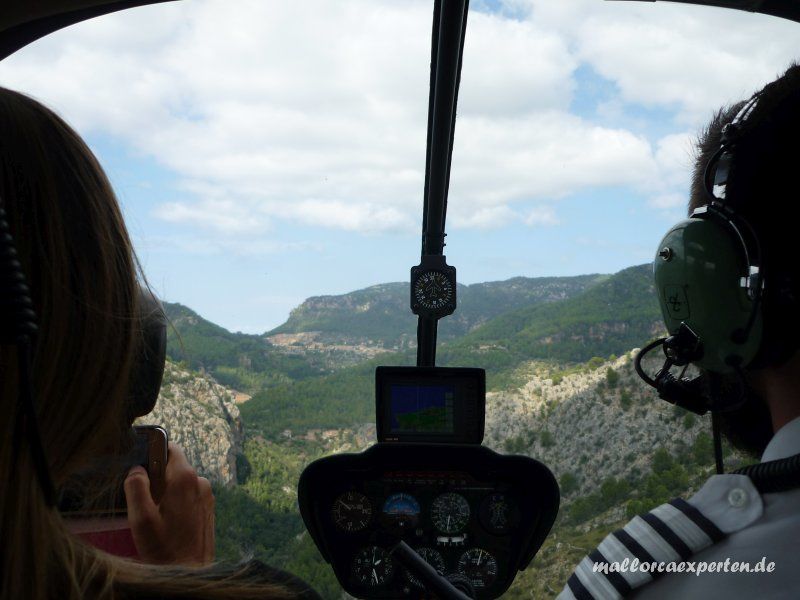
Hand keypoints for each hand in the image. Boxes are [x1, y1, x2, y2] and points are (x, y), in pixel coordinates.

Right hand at [124, 442, 214, 564]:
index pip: (170, 448)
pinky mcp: (209, 508)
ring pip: (181, 483)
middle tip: (145, 500)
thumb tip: (136, 469)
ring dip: (167, 492)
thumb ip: (136, 488)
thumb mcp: (141, 519)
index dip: (154, 451)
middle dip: (158, 478)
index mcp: (185, 478)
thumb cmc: (164, 549)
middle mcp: (201, 482)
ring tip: (156, 516)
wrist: (189, 572)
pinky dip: (177, 502)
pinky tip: (168, 522)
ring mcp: (207, 495)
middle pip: (174, 467)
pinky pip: (190, 495)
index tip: (141, 464)